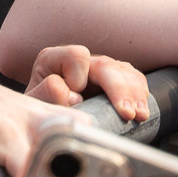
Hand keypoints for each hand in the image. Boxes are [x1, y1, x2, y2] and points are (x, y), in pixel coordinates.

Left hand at [25, 45, 151, 122]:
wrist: (47, 120)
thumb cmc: (40, 110)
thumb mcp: (35, 104)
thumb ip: (46, 94)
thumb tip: (72, 94)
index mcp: (55, 59)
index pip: (77, 55)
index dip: (79, 76)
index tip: (77, 99)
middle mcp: (80, 61)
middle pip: (106, 64)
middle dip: (119, 89)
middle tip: (127, 113)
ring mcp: (98, 68)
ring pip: (123, 71)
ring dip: (134, 94)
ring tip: (139, 115)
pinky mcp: (113, 79)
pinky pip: (133, 79)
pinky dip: (140, 94)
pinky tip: (143, 110)